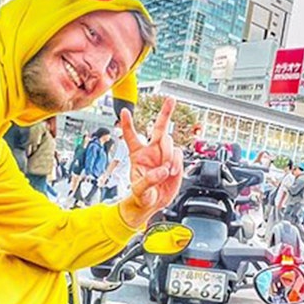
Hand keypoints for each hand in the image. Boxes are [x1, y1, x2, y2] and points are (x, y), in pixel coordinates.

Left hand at [117, 97, 184, 226]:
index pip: (131, 135)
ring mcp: (164, 155)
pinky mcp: (175, 162)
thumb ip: (149, 179)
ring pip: (170, 143)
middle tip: (171, 100)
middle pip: (159, 127)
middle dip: (165, 113)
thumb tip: (162, 171)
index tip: (124, 111)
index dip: (128, 124)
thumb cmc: (141, 195)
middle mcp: (151, 151)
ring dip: (169, 156)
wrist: (153, 204)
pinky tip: (172, 172)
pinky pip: (179, 155)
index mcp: (137, 154)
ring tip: (167, 171)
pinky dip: (176, 163)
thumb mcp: (139, 189)